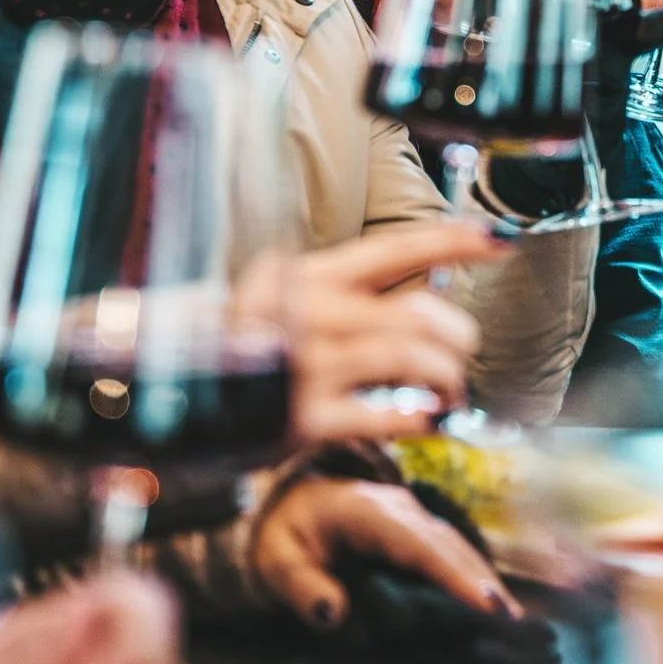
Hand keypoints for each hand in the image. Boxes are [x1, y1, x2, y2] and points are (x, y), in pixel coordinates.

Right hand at [245, 226, 499, 440]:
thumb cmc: (241, 349)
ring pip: (413, 357)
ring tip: (448, 395)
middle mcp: (311, 311)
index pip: (395, 249)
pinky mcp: (303, 417)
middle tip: (460, 356)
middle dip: (458, 337)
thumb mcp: (284, 300)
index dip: (453, 243)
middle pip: (418, 312)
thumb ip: (344, 296)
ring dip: (447, 379)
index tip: (497, 241)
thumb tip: (426, 301)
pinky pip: (387, 414)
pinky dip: (420, 419)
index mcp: (311, 276)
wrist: (165, 393)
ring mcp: (306, 363)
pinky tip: (425, 422)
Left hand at [250, 475, 516, 630]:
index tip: (486, 602)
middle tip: (511, 619)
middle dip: (480, 578)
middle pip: (447, 543)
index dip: (454, 573)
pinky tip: (489, 597)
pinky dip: (472, 572)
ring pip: (454, 544)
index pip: (419, 544)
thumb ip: (301, 587)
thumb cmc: (280, 537)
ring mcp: (410, 515)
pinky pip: (448, 549)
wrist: (283, 509)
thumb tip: (330, 613)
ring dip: (483, 576)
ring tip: (511, 614)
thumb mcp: (277, 563)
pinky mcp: (415, 528)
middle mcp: (397, 507)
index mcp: (367, 510)